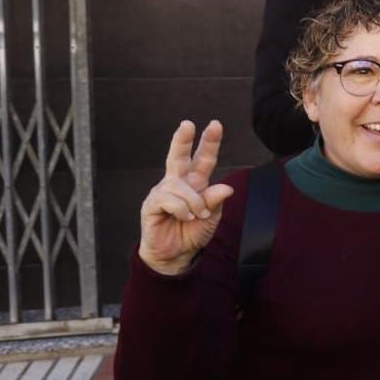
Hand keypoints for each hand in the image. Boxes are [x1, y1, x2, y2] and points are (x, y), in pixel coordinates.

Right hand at [138, 120, 236, 275]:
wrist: (176, 255)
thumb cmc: (193, 232)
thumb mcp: (212, 218)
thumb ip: (216, 202)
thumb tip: (226, 188)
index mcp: (195, 182)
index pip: (204, 159)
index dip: (209, 143)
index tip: (216, 124)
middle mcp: (178, 182)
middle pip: (179, 156)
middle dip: (183, 140)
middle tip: (187, 124)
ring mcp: (163, 192)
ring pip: (180, 186)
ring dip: (194, 202)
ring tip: (196, 216)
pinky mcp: (152, 204)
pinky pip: (169, 199)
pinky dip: (182, 209)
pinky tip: (184, 218)